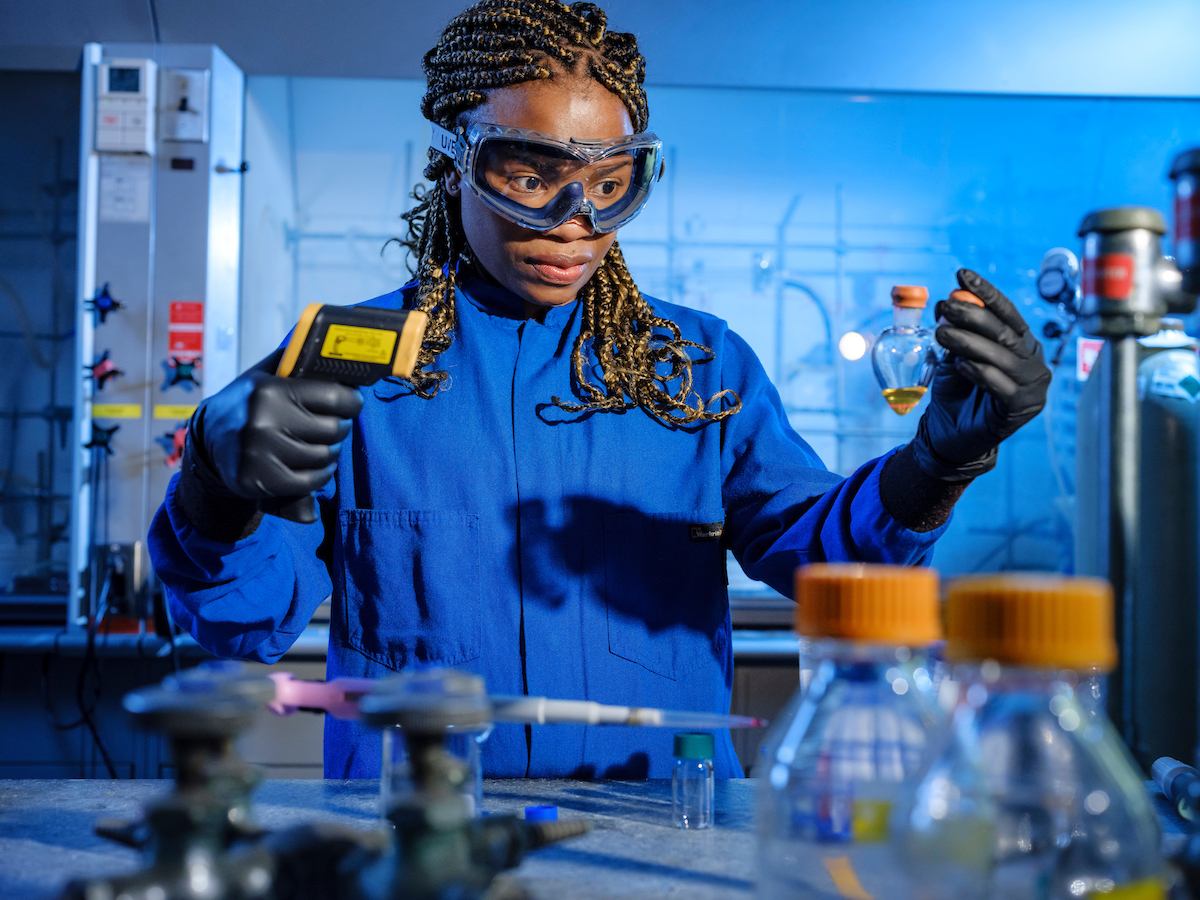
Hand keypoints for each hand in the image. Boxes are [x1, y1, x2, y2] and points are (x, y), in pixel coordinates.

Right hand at [184, 348, 362, 504]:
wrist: (208, 438)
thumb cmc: (248, 403)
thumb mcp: (266, 373)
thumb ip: (298, 362)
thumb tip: (339, 358)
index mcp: (270, 391)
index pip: (334, 397)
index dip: (351, 402)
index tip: (351, 403)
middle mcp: (263, 421)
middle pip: (334, 430)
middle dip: (341, 428)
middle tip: (333, 426)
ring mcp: (260, 454)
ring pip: (325, 457)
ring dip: (331, 452)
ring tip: (320, 444)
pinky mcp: (258, 480)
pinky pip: (311, 481)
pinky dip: (320, 475)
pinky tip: (312, 466)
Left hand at [910, 269, 1050, 481]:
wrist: (951, 433)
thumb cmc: (956, 391)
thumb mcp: (954, 355)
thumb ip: (956, 332)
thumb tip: (949, 301)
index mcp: (1021, 344)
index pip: (1006, 313)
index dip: (985, 293)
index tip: (961, 274)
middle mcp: (1033, 361)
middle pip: (1004, 332)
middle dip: (973, 315)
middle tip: (946, 305)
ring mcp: (1033, 386)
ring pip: (1001, 357)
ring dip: (968, 342)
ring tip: (941, 333)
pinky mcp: (1023, 408)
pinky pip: (1000, 386)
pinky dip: (979, 373)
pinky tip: (960, 365)